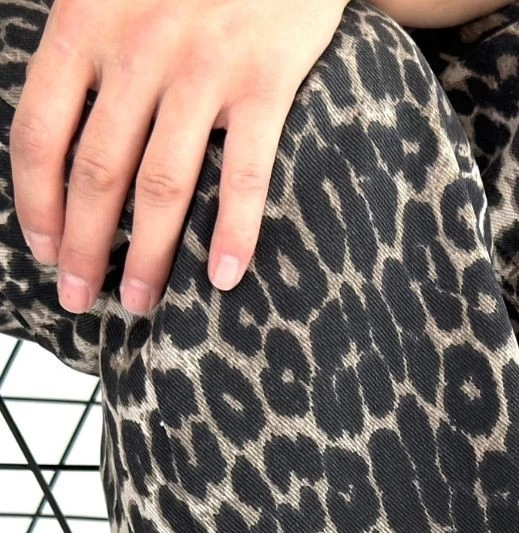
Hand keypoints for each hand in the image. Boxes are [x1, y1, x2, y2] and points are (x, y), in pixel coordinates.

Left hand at [10, 0, 347, 315]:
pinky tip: (222, 276)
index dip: (36, 201)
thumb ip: (89, 48)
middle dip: (84, 246)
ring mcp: (202, 67)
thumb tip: (65, 136)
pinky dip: (233, 231)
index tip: (43, 249)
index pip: (42, 130)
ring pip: (161, 183)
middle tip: (81, 298)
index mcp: (87, 20)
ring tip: (141, 302)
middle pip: (98, 170)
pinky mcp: (264, 80)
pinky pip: (243, 172)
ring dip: (146, 254)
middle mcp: (138, 46)